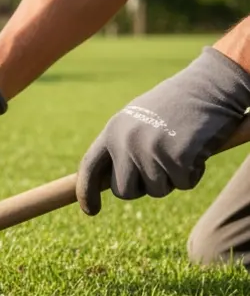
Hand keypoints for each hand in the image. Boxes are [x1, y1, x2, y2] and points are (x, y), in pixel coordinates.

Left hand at [77, 47, 249, 214]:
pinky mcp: (176, 158)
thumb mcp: (138, 120)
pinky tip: (198, 149)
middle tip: (162, 168)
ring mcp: (149, 151)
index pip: (89, 167)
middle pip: (124, 191)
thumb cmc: (177, 103)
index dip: (86, 192)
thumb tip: (112, 180)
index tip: (91, 211)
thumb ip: (123, 145)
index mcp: (112, 131)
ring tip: (182, 149)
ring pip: (156, 191)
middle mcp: (125, 142)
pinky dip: (194, 173)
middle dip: (144, 187)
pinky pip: (183, 184)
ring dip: (173, 178)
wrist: (209, 85)